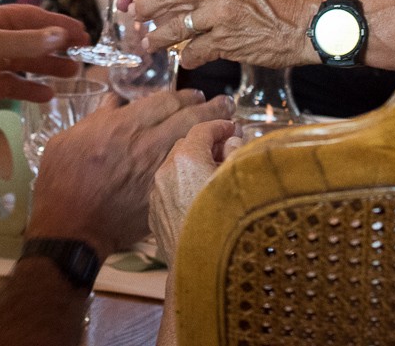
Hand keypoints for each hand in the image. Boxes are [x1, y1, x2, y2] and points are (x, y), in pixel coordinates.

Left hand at [0, 4, 89, 131]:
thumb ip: (26, 42)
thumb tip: (61, 35)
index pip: (30, 17)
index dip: (57, 23)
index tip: (82, 32)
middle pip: (29, 39)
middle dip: (56, 45)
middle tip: (83, 53)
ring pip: (23, 62)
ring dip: (47, 67)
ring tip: (73, 73)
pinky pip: (12, 85)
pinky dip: (29, 89)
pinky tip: (48, 95)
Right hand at [27, 90, 231, 257]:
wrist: (70, 226)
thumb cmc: (61, 181)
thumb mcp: (68, 139)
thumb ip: (95, 118)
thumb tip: (113, 102)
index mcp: (122, 126)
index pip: (164, 101)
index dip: (183, 96)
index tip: (194, 94)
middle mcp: (145, 145)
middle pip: (188, 118)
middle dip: (211, 107)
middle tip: (224, 103)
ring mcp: (156, 172)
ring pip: (196, 145)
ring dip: (216, 132)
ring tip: (231, 124)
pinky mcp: (161, 195)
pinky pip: (190, 175)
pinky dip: (208, 164)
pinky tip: (218, 160)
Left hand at [129, 0, 325, 68]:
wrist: (314, 21)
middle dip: (145, 7)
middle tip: (137, 14)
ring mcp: (220, 16)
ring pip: (173, 27)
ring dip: (157, 37)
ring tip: (149, 43)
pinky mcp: (227, 43)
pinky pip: (194, 52)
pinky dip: (187, 58)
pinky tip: (185, 60)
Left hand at [150, 118, 235, 263]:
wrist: (201, 269)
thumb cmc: (225, 227)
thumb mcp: (240, 183)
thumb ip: (235, 154)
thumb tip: (232, 141)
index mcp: (187, 159)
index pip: (202, 129)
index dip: (220, 126)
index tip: (231, 127)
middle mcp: (166, 171)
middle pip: (185, 145)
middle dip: (205, 144)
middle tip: (225, 150)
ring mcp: (157, 192)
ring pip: (173, 167)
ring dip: (190, 165)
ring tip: (211, 176)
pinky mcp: (154, 212)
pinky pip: (167, 189)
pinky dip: (180, 186)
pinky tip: (196, 198)